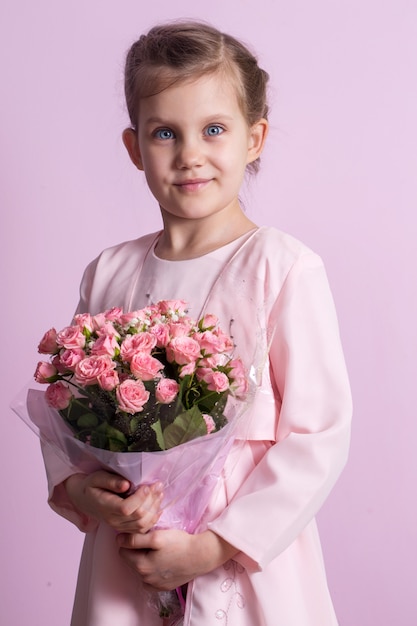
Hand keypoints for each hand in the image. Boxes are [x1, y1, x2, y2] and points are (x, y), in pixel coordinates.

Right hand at [64, 471, 163, 532]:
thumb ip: (111, 481)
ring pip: (142, 524)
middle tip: (158, 485)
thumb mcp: (97, 478)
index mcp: (105, 507)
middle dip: (151, 500)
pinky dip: (153, 518)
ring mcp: (119, 527)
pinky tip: (158, 505)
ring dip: (154, 508)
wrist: (85, 499)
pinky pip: (142, 528)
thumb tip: (127, 485)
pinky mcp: (125, 528)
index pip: (126, 508)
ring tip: (159, 492)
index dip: (140, 498)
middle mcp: (113, 520)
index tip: (147, 485)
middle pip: (137, 516)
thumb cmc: (92, 486)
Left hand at [117, 529, 237, 590]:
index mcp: (140, 565)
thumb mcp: (156, 536)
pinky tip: (161, 562)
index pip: (123, 550)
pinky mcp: (163, 587)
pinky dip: (152, 571)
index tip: (141, 534)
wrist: (200, 555)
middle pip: (130, 560)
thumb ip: (134, 539)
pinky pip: (149, 579)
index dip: (129, 540)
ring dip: (144, 559)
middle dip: (136, 550)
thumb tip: (119, 540)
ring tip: (158, 550)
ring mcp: (154, 585)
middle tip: (151, 541)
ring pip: (140, 569)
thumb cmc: (179, 543)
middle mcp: (144, 579)